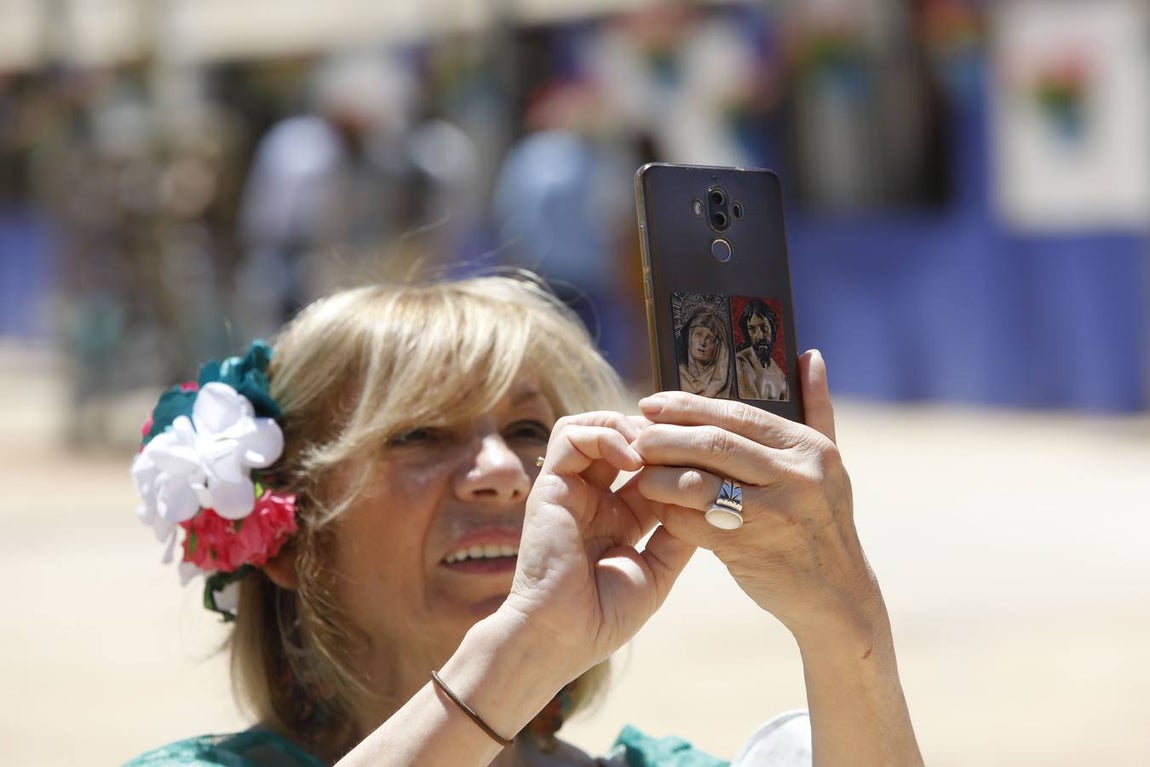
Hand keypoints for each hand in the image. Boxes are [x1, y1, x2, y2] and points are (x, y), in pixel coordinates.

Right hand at [499, 411, 695, 679]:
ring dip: (627, 427)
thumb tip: (710, 498)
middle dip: (654, 434)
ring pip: (594, 426)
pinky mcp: (551, 485)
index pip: (651, 466)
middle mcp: (596, 496)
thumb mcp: (658, 571)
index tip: (702, 456)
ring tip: (652, 449)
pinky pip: (570, 436)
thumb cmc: (604, 616)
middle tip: (680, 441)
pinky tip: (631, 459)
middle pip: (624, 438)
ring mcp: (572, 489)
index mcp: (621, 516)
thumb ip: (680, 532)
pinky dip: (604, 435)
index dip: (674, 454)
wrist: (561, 636)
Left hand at [630, 350, 885, 646]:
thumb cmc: (820, 523)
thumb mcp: (828, 465)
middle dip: (665, 436)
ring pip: (698, 481)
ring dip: (659, 475)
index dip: (688, 406)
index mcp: (809, 447)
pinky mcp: (752, 547)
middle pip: (713, 443)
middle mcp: (797, 475)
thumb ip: (817, 409)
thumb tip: (810, 354)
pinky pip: (695, 522)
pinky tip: (656, 508)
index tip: (652, 403)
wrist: (836, 598)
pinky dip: (670, 512)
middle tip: (635, 435)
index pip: (738, 413)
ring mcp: (776, 513)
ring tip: (639, 471)